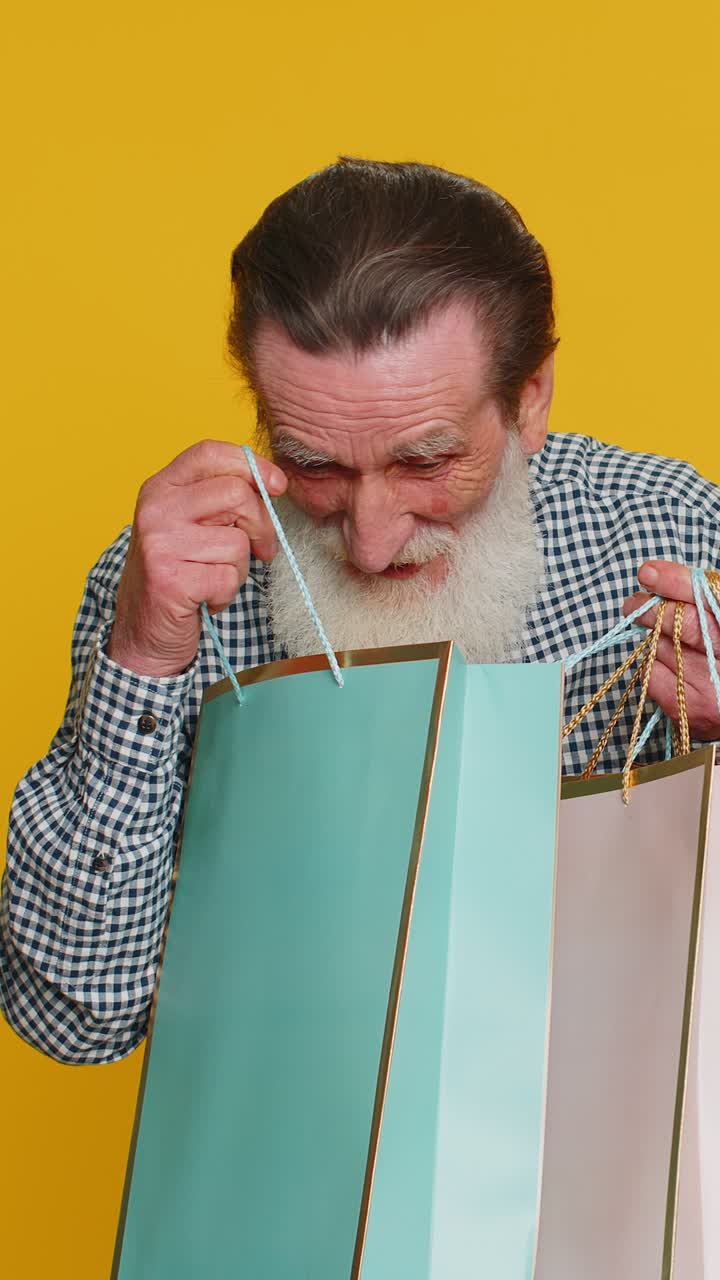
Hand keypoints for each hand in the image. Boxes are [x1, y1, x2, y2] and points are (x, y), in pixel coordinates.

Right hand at [108, 440, 286, 676]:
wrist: (142, 633)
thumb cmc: (177, 575)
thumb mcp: (190, 524)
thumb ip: (218, 500)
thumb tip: (272, 484)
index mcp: (160, 487)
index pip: (211, 453)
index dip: (253, 465)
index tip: (278, 485)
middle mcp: (155, 509)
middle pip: (236, 494)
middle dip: (261, 526)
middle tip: (261, 550)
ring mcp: (159, 544)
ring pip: (237, 542)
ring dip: (240, 568)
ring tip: (215, 579)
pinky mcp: (169, 580)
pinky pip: (228, 577)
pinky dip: (226, 594)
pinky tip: (205, 598)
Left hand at [623, 561, 719, 740]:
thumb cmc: (718, 656)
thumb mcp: (716, 622)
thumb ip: (700, 602)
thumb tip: (658, 578)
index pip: (709, 601)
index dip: (677, 583)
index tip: (649, 572)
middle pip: (684, 625)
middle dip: (653, 609)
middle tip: (635, 602)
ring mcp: (709, 688)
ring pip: (664, 647)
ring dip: (656, 638)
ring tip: (667, 640)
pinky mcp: (685, 708)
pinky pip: (651, 673)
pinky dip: (652, 663)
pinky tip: (668, 665)